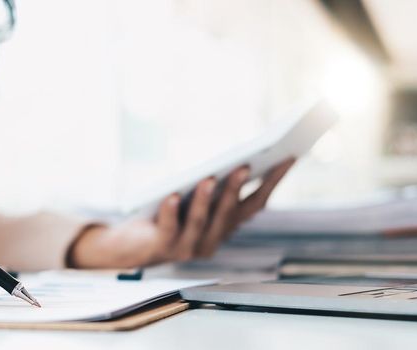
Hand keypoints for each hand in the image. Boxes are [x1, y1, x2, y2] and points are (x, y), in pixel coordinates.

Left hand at [69, 159, 294, 267]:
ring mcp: (187, 247)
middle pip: (230, 214)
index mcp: (224, 227)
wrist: (129, 245)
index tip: (287, 157)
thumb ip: (212, 184)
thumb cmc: (164, 214)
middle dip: (237, 189)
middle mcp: (211, 241)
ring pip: (201, 222)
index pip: (255, 204)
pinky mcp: (162, 248)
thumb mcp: (192, 197)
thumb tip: (232, 158)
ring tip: (208, 178)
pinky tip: (172, 196)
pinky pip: (168, 228)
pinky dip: (170, 211)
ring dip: (206, 199)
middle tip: (244, 166)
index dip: (272, 182)